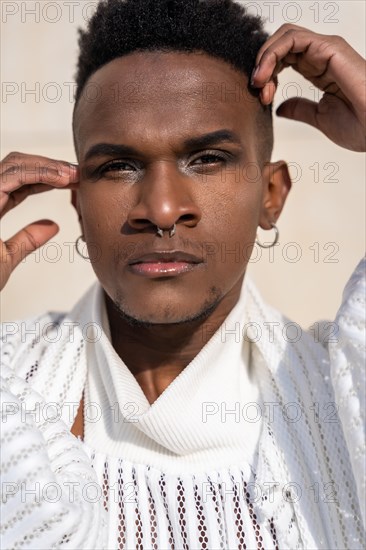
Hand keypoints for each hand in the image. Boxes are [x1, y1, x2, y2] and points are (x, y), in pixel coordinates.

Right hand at [0, 153, 78, 290]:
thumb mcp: (6, 258)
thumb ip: (27, 240)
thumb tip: (52, 227)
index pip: (18, 182)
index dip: (46, 178)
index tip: (71, 181)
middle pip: (16, 166)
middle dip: (49, 166)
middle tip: (77, 173)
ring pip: (15, 164)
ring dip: (48, 166)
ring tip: (74, 174)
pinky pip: (13, 175)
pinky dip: (40, 172)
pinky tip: (61, 178)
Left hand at [251, 24, 365, 151]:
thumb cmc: (360, 126)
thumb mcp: (319, 118)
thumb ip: (299, 109)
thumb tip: (280, 108)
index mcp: (319, 69)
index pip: (284, 58)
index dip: (267, 74)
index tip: (262, 98)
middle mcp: (322, 55)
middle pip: (281, 44)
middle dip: (262, 65)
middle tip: (256, 89)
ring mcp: (326, 49)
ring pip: (284, 37)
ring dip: (264, 57)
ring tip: (258, 82)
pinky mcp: (329, 48)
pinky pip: (292, 39)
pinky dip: (273, 53)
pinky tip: (266, 75)